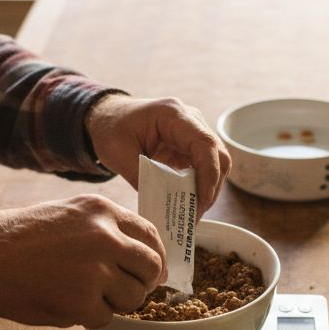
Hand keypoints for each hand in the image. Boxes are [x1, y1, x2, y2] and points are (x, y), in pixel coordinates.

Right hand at [0, 195, 164, 328]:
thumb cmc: (18, 238)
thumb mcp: (67, 213)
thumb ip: (104, 228)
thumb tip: (138, 251)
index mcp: (102, 211)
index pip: (151, 234)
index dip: (155, 257)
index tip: (152, 270)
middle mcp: (104, 237)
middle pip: (151, 268)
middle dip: (143, 283)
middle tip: (126, 290)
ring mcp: (95, 271)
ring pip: (133, 297)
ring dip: (116, 303)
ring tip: (85, 295)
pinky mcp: (82, 303)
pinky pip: (105, 318)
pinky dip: (89, 317)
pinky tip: (66, 303)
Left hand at [85, 94, 231, 216]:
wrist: (110, 117)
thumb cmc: (112, 129)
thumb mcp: (118, 154)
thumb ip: (141, 178)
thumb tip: (163, 207)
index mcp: (172, 114)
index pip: (204, 144)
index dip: (208, 174)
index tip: (201, 201)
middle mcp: (191, 120)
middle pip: (218, 155)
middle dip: (211, 188)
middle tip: (194, 215)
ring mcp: (195, 133)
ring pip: (217, 164)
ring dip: (208, 190)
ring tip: (191, 213)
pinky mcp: (192, 147)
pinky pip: (206, 168)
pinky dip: (200, 187)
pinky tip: (187, 203)